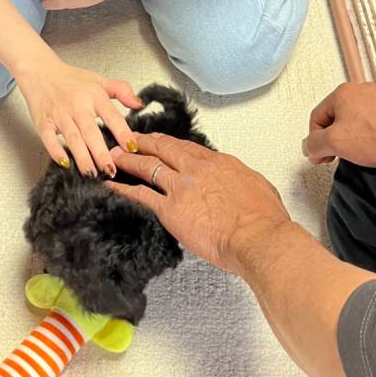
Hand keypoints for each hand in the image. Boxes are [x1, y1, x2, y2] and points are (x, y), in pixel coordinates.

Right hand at [16, 56, 141, 176]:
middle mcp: (77, 106)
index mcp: (94, 96)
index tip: (131, 148)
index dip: (122, 133)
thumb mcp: (99, 80)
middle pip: (91, 132)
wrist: (39, 71)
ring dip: (82, 157)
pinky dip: (55, 151)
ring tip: (92, 174)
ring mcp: (59, 114)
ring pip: (73, 139)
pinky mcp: (43, 122)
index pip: (112, 116)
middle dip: (101, 153)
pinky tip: (65, 163)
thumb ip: (121, 90)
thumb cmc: (70, 78)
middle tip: (110, 170)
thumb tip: (139, 104)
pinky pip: (49, 138)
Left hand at [106, 134, 291, 275]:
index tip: (159, 142)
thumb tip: (235, 181)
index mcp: (218, 162)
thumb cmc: (264, 219)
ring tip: (113, 155)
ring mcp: (181, 187)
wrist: (258, 237)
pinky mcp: (170, 209)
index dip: (169, 143)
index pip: (187, 147)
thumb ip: (239, 179)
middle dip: (143, 142)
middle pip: (163, 148)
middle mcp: (196, 169)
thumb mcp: (256, 185)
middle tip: (128, 138)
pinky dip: (123, 188)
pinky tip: (111, 185)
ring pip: (147, 166)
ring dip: (127, 159)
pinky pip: (140, 195)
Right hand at [302, 82, 375, 166]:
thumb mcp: (336, 143)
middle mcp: (359, 90)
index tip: (321, 156)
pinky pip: (372, 124)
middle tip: (337, 156)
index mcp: (341, 93)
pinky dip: (369, 137)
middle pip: (335, 118)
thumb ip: (315, 144)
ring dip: (352, 139)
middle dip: (334, 139)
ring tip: (360, 153)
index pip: (316, 118)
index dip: (315, 141)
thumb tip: (308, 146)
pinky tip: (375, 148)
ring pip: (354, 121)